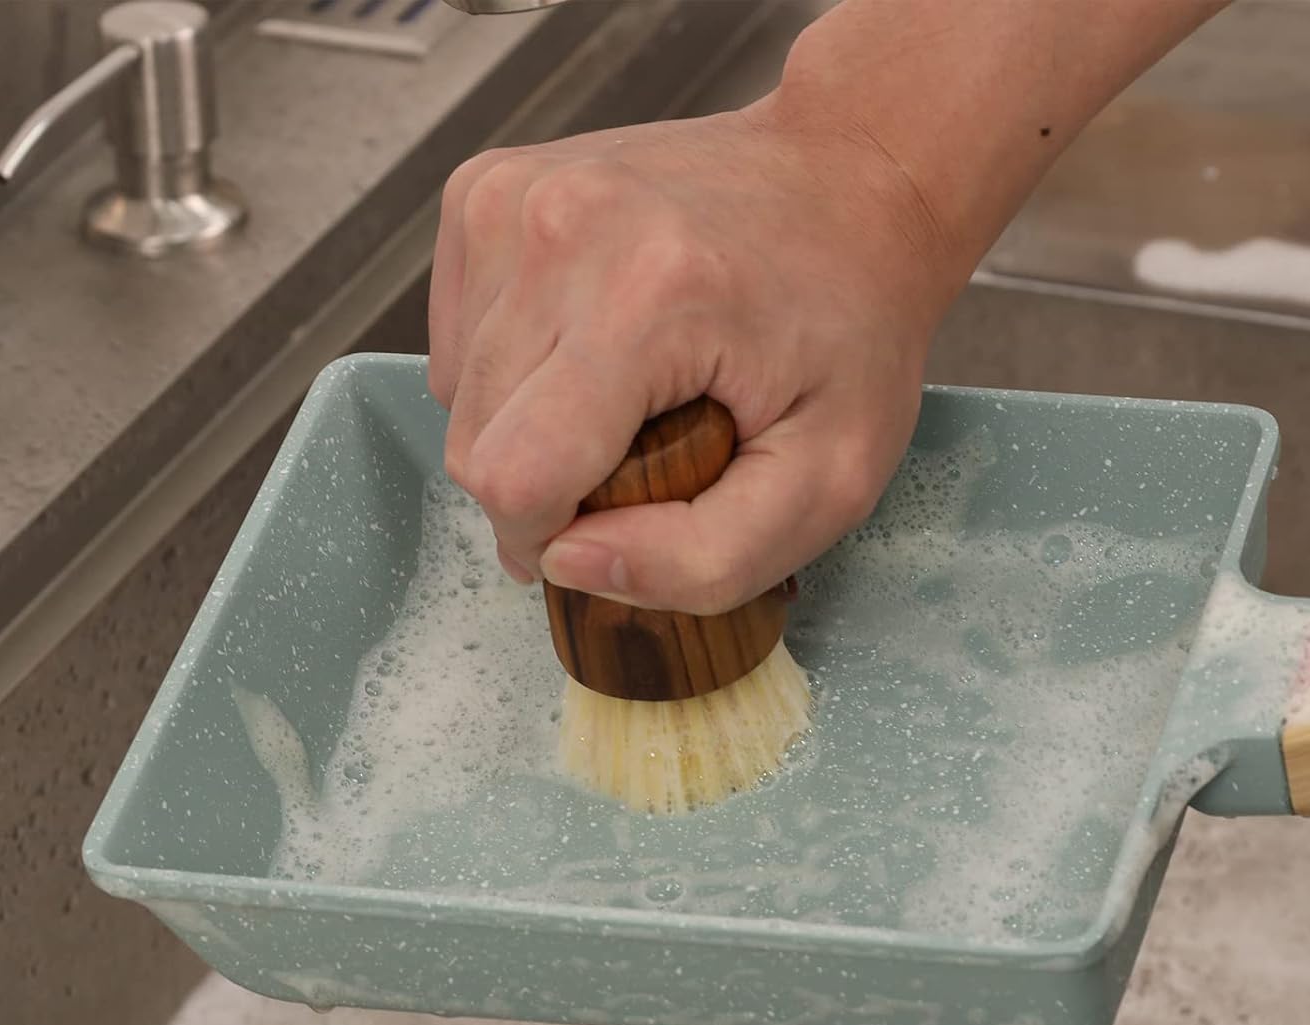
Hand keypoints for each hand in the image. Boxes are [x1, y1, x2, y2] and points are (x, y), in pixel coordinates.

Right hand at [428, 99, 960, 613]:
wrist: (851, 176)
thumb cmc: (853, 331)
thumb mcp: (827, 482)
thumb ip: (704, 560)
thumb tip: (566, 563)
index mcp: (648, 299)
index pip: (514, 478)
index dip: (550, 538)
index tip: (618, 526)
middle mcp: (561, 230)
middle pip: (473, 446)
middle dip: (544, 488)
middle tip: (640, 460)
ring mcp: (512, 198)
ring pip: (456, 398)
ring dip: (527, 431)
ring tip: (624, 399)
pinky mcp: (485, 191)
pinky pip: (458, 342)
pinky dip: (511, 375)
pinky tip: (588, 353)